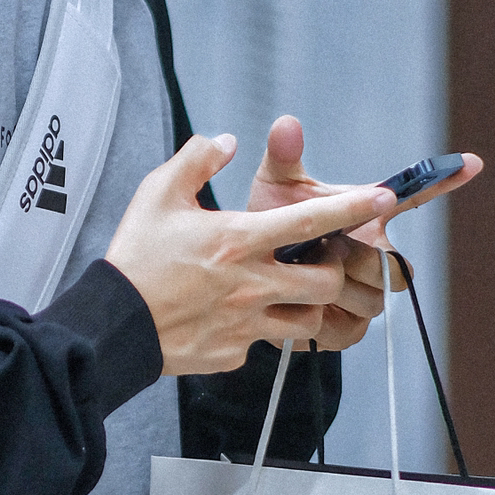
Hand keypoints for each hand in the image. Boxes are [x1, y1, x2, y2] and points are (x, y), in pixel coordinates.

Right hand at [106, 134, 395, 375]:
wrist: (110, 326)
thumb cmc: (133, 258)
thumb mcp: (157, 195)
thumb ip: (197, 159)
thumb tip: (228, 141)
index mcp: (237, 240)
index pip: (310, 221)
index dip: (353, 207)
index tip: (384, 198)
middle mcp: (250, 285)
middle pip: (326, 283)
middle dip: (333, 271)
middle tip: (316, 262)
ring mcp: (244, 325)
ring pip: (308, 323)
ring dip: (307, 307)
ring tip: (287, 294)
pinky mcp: (233, 354)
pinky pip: (263, 345)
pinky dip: (258, 333)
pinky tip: (235, 320)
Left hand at [243, 116, 482, 349]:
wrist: (245, 280)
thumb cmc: (268, 229)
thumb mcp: (274, 190)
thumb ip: (283, 159)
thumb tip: (286, 124)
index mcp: (367, 215)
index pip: (413, 197)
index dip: (442, 181)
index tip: (471, 162)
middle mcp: (376, 255)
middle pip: (396, 267)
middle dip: (363, 259)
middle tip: (327, 248)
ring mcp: (366, 294)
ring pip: (374, 299)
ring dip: (339, 287)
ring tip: (304, 273)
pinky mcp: (347, 329)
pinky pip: (350, 328)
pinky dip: (323, 316)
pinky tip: (301, 303)